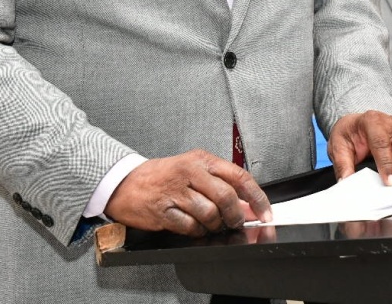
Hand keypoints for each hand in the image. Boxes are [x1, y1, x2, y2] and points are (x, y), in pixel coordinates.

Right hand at [104, 149, 271, 235]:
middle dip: (235, 216)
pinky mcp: (163, 210)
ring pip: (210, 214)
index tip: (265, 212)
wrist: (126, 184)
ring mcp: (176, 191)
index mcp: (203, 160)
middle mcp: (191, 172)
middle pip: (226, 197)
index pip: (240, 176)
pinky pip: (191, 227)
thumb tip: (249, 205)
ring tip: (210, 223)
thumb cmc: (165, 177)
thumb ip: (222, 184)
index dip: (257, 197)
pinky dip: (197, 231)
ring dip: (215, 225)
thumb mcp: (195, 171)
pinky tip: (194, 226)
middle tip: (235, 222)